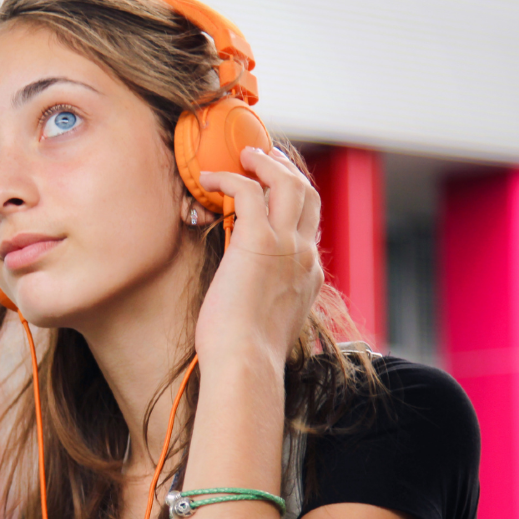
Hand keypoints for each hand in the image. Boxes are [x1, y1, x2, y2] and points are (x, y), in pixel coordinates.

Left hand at [193, 146, 322, 369]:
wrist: (246, 362)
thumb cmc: (246, 351)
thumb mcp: (267, 319)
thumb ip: (267, 297)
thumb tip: (247, 289)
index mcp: (309, 274)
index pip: (310, 224)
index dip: (292, 200)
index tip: (272, 188)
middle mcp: (304, 254)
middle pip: (308, 193)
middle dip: (286, 169)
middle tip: (263, 157)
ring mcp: (286, 244)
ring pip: (287, 182)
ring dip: (264, 162)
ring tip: (242, 155)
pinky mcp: (258, 240)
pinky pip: (247, 190)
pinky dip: (228, 178)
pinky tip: (207, 180)